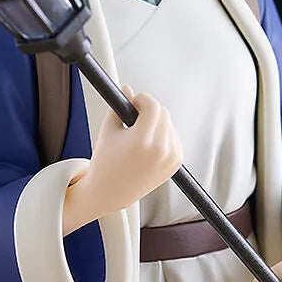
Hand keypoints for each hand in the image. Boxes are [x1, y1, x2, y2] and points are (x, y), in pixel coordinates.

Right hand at [62, 85, 182, 235]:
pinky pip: (173, 138)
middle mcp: (160, 150)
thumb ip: (119, 106)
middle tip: (134, 115)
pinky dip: (163, 136)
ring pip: (169, 124)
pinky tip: (148, 145)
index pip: (152, 105)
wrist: (112, 192)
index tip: (133, 101)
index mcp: (143, 141)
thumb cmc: (105, 163)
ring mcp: (171, 157)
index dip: (142, 99)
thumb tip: (128, 89)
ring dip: (156, 123)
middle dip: (149, 110)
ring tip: (138, 135)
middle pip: (163, 113)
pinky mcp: (176, 163)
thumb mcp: (108, 131)